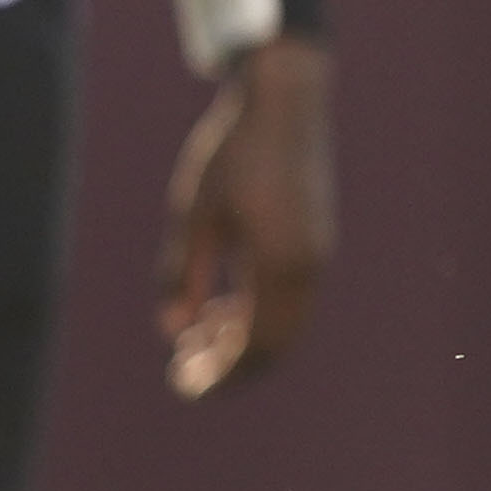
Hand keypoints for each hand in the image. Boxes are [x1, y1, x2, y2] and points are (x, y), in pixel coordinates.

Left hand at [156, 37, 331, 396]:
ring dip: (243, 342)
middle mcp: (309, 268)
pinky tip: (220, 309)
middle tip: (183, 371)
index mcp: (281, 265)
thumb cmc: (231, 152)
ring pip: (285, 326)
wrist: (284, 103)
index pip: (254, 346)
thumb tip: (172, 330)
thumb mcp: (194, 213)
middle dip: (230, 366)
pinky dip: (257, 316)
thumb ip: (183, 273)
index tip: (183, 386)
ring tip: (195, 336)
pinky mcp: (316, 243)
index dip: (219, 374)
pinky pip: (291, 301)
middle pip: (275, 346)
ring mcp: (318, 256)